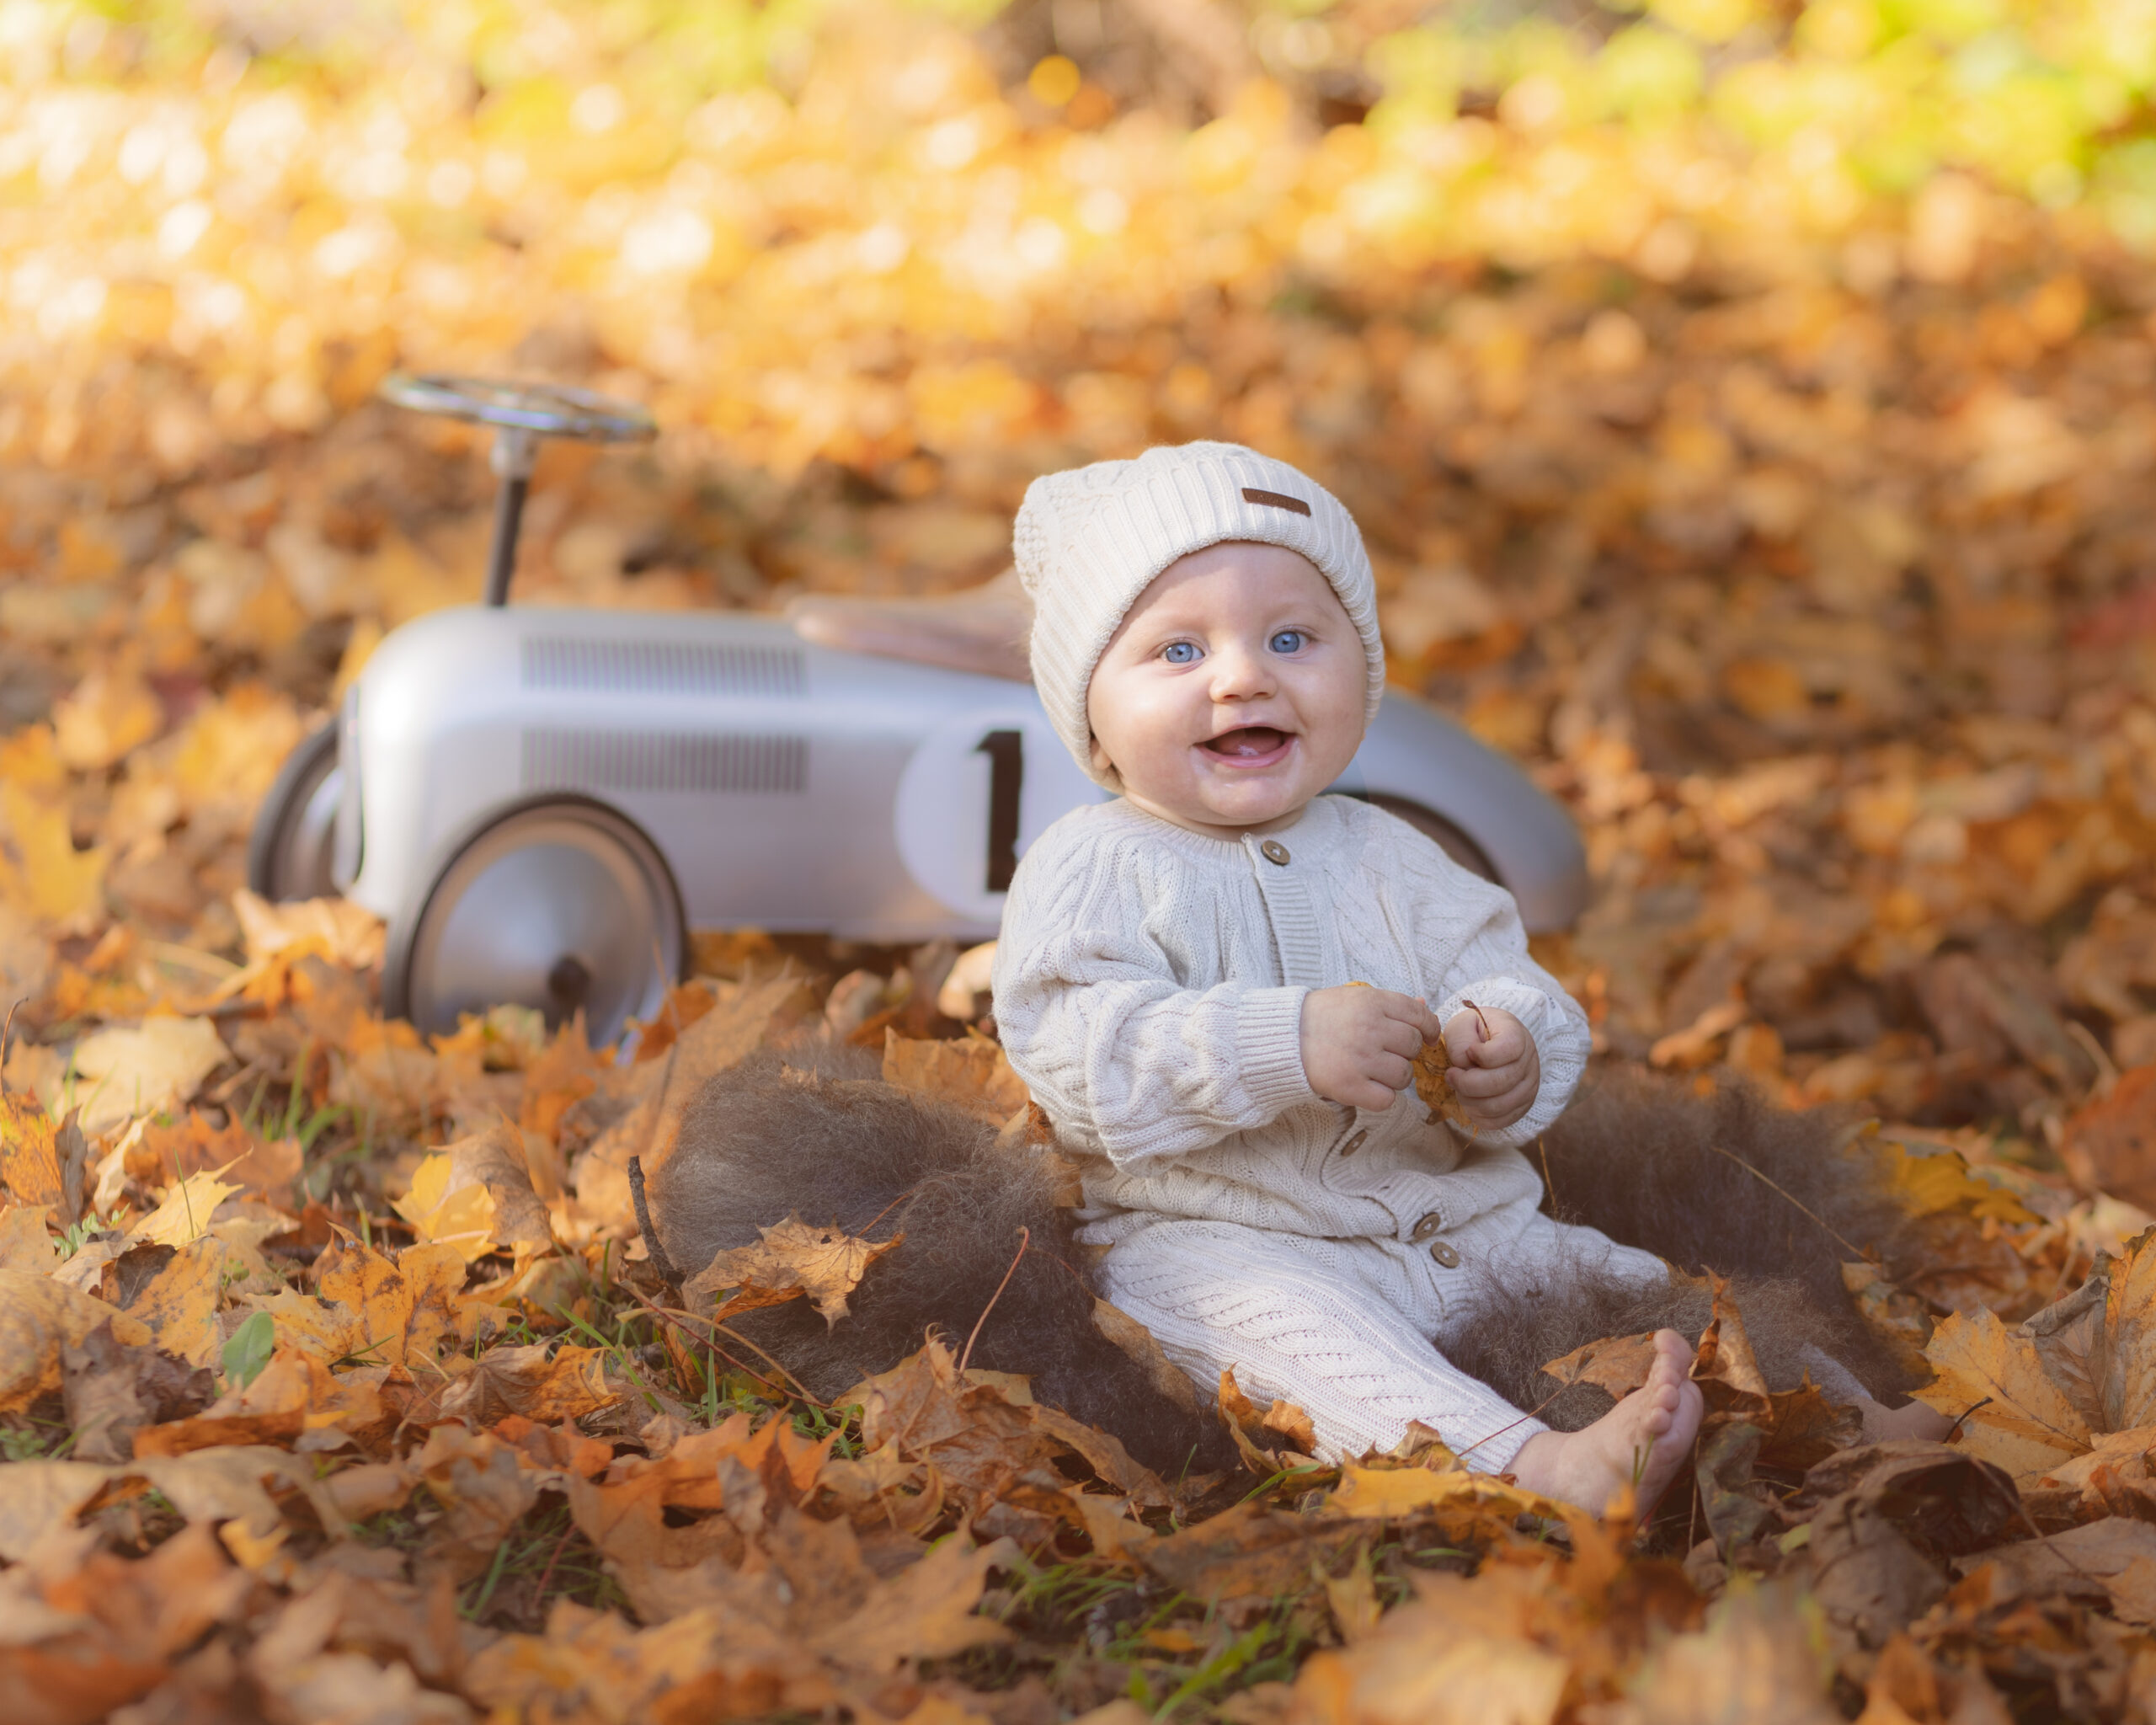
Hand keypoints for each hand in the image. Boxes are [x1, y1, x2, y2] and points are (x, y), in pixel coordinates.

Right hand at [1301, 985, 1443, 1110]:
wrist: (1281, 1038)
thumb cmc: (1319, 1017)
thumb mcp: (1353, 998)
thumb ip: (1389, 1004)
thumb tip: (1423, 1006)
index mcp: (1372, 1002)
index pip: (1420, 1016)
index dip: (1428, 1029)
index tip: (1425, 1037)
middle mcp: (1370, 1029)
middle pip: (1413, 1046)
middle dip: (1404, 1052)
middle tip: (1384, 1052)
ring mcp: (1361, 1059)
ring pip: (1404, 1075)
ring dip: (1394, 1076)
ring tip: (1372, 1070)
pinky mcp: (1350, 1086)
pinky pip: (1387, 1099)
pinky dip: (1381, 1096)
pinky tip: (1366, 1087)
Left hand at [1444, 1005, 1538, 1129]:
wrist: (1490, 1043)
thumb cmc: (1474, 1032)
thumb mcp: (1463, 1024)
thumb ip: (1461, 1040)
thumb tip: (1464, 1065)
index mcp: (1517, 1034)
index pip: (1509, 1048)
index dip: (1483, 1054)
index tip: (1469, 1051)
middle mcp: (1529, 1061)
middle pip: (1501, 1082)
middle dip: (1467, 1083)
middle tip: (1451, 1075)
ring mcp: (1529, 1086)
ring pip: (1499, 1106)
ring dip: (1470, 1101)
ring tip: (1458, 1088)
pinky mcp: (1522, 1106)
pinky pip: (1500, 1121)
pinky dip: (1478, 1115)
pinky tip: (1468, 1101)